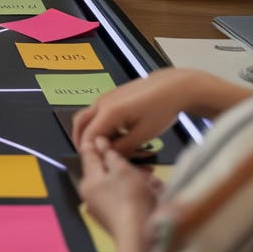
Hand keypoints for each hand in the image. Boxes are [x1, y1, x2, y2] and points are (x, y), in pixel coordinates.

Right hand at [74, 68, 250, 155]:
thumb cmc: (161, 110)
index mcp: (109, 112)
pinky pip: (97, 112)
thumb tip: (109, 156)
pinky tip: (114, 135)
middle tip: (89, 156)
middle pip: (79, 122)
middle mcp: (102, 102)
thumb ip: (123, 147)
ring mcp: (106, 97)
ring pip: (87, 116)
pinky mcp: (112, 96)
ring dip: (89, 132)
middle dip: (80, 140)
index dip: (89, 151)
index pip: (88, 135)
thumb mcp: (144, 134)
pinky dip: (98, 125)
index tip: (97, 164)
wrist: (172, 87)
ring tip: (103, 148)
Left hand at [78, 136, 159, 242]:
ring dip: (135, 181)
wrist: (142, 240)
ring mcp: (103, 211)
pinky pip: (125, 201)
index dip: (96, 142)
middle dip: (124, 165)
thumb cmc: (131, 201)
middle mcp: (92, 196)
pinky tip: (154, 194)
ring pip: (119, 187)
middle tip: (141, 163)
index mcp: (89, 181)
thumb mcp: (122, 170)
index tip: (104, 134)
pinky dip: (137, 195)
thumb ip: (110, 154)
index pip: (88, 155)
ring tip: (153, 181)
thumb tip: (98, 141)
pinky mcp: (116, 222)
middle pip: (106, 172)